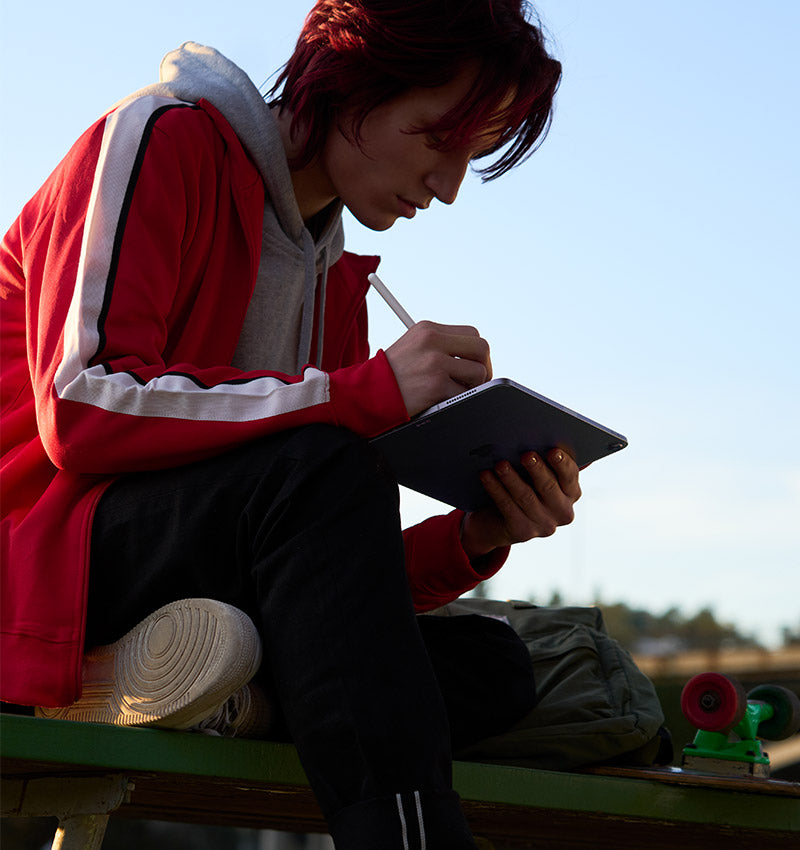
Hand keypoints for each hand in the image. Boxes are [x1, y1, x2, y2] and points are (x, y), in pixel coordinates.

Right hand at [384, 321, 491, 415]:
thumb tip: (474, 359)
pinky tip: (442, 401)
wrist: (365, 393)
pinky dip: (457, 401)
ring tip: (454, 392)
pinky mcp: (436, 384)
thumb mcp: (412, 347)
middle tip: (476, 382)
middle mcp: (432, 341)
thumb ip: (440, 346)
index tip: (473, 365)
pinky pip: (464, 394)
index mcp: (428, 329)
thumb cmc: (390, 375)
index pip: (471, 332)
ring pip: (478, 373)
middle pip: (481, 348)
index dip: (477, 352)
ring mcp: (435, 362)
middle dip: (484, 367)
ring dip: (471, 387)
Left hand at [460, 448, 580, 559]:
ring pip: (526, 497)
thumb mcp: (533, 474)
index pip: (570, 476)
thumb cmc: (520, 486)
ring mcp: (544, 525)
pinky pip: (508, 507)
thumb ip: (542, 459)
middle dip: (536, 469)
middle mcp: (563, 511)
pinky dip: (496, 490)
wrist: (496, 521)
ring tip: (500, 464)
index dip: (562, 463)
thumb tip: (540, 435)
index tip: (553, 450)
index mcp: (571, 493)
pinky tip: (486, 476)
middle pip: (549, 487)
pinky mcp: (523, 532)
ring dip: (511, 478)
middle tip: (525, 454)